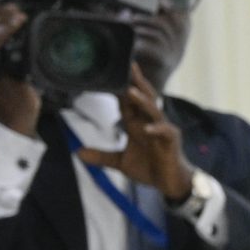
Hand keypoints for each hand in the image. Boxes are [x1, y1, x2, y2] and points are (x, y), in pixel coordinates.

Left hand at [76, 68, 193, 201]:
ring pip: (153, 111)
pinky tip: (146, 128)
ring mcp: (162, 130)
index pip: (128, 102)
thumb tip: (78, 153)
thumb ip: (101, 156)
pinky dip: (156, 129)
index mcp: (137, 124)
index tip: (111, 72)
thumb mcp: (121, 162)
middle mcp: (149, 123)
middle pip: (144, 98)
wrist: (169, 184)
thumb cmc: (150, 168)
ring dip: (142, 101)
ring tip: (132, 91)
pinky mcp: (171, 141)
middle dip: (137, 83)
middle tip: (130, 66)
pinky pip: (164, 132)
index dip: (121, 88)